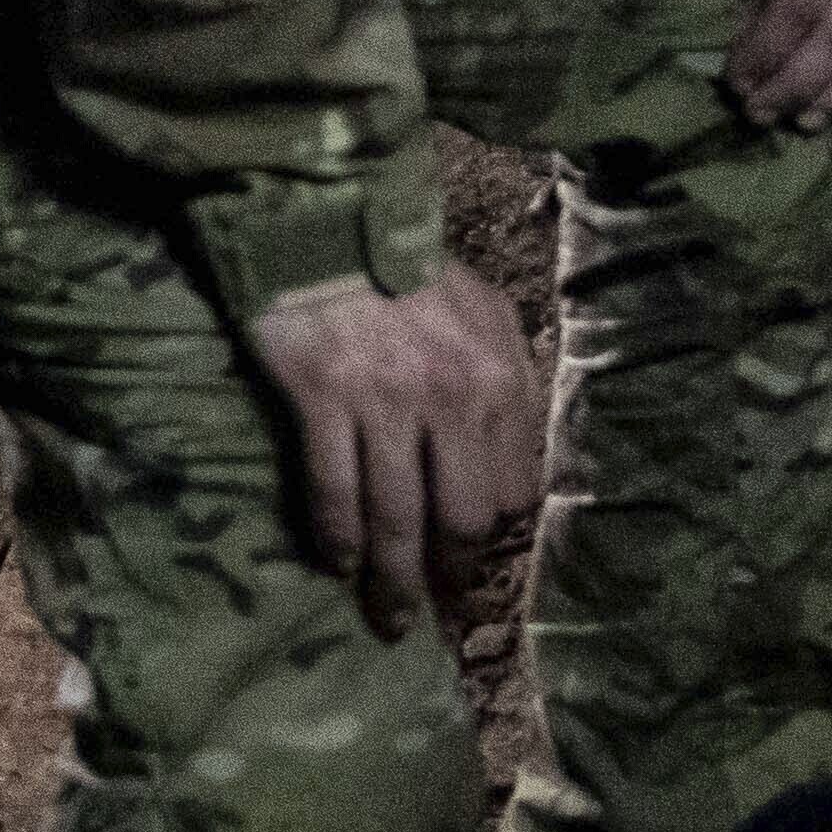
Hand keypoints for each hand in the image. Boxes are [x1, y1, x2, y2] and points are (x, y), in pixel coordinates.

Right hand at [239, 260, 543, 638]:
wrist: (320, 213)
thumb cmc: (403, 264)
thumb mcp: (481, 310)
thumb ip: (504, 377)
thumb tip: (510, 456)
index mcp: (499, 378)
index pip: (510, 492)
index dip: (487, 533)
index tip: (462, 553)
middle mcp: (452, 397)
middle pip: (460, 520)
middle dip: (445, 575)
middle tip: (428, 607)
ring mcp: (385, 400)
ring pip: (397, 519)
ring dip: (391, 582)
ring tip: (384, 617)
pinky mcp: (323, 397)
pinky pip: (335, 492)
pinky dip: (337, 540)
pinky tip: (336, 565)